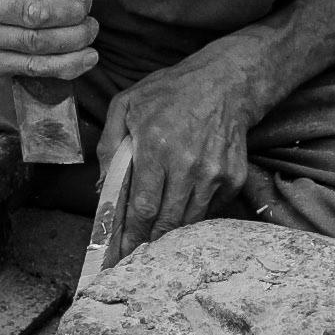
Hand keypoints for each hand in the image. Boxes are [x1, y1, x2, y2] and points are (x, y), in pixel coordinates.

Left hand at [99, 38, 258, 253]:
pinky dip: (195, 211)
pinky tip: (184, 202)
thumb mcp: (126, 105)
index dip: (132, 234)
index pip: (143, 206)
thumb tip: (102, 185)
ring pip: (189, 220)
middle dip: (149, 240)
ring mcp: (214, 173)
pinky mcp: (233, 178)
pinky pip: (210, 209)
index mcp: (156, 147)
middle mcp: (187, 164)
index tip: (122, 250)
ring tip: (158, 232)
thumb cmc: (170, 92)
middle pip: (167, 221)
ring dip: (172, 230)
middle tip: (137, 249)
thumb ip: (108, 145)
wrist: (225, 84)